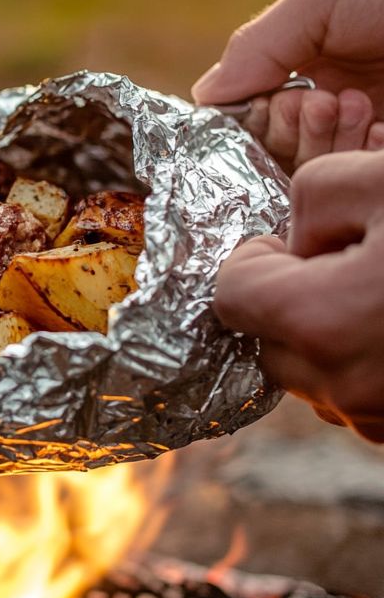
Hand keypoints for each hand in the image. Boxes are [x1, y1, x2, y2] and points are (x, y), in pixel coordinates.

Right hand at [192, 0, 383, 171]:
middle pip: (274, 152)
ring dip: (327, 146)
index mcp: (309, 71)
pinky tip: (379, 133)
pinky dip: (358, 164)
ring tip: (361, 106)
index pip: (250, 115)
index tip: (274, 100)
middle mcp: (333, 110)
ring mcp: (363, 139)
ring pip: (311, 174)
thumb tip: (202, 98)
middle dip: (291, 131)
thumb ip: (257, 44)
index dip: (251, 117)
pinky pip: (352, 183)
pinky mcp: (380, 163)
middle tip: (326, 101)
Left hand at [214, 150, 383, 440]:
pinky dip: (368, 364)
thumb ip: (311, 194)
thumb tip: (296, 239)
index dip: (256, 258)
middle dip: (288, 302)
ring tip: (382, 293)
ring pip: (312, 376)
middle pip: (263, 342)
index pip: (228, 292)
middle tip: (347, 264)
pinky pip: (360, 399)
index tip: (299, 240)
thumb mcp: (381, 177)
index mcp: (321, 323)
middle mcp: (344, 388)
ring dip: (327, 337)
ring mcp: (381, 419)